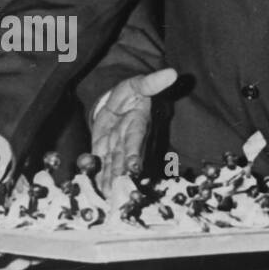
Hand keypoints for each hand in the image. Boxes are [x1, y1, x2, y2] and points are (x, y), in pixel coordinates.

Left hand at [91, 68, 177, 192]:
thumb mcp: (138, 84)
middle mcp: (128, 141)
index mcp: (137, 124)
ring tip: (108, 196)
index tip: (134, 166)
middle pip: (125, 160)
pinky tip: (97, 192)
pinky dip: (99, 178)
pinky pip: (102, 166)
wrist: (117, 102)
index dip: (135, 152)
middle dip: (123, 176)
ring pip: (114, 167)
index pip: (136, 140)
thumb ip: (151, 82)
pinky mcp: (103, 151)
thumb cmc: (131, 93)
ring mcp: (116, 148)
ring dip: (111, 182)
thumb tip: (171, 73)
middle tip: (120, 191)